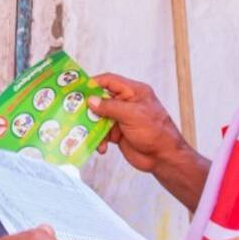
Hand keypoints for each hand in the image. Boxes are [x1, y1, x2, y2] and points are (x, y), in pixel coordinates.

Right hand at [90, 73, 209, 210]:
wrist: (164, 158)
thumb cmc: (156, 132)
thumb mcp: (132, 115)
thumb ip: (110, 107)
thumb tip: (91, 101)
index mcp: (134, 92)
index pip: (110, 81)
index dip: (94, 83)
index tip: (78, 88)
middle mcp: (127, 103)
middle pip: (101, 99)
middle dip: (89, 107)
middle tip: (74, 111)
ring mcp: (122, 118)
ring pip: (99, 117)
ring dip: (92, 126)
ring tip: (85, 133)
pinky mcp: (118, 133)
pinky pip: (102, 133)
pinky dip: (99, 139)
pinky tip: (101, 147)